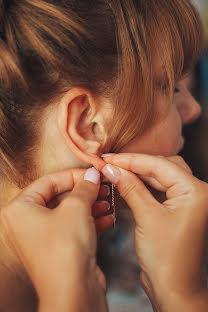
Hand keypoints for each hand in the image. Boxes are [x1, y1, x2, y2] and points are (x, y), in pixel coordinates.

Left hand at [0, 167, 111, 311]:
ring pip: (68, 212)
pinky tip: (107, 216)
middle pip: (59, 197)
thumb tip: (91, 174)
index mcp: (20, 209)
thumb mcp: (76, 208)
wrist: (73, 291)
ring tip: (106, 200)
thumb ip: (84, 187)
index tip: (91, 172)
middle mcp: (27, 223)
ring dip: (90, 205)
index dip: (73, 175)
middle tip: (100, 185)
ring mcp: (43, 237)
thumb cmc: (64, 250)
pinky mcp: (58, 248)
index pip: (48, 181)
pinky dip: (91, 220)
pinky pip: (74, 227)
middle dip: (84, 191)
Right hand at [102, 154, 207, 311]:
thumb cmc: (168, 259)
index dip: (130, 160)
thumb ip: (130, 188)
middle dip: (134, 165)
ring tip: (113, 172)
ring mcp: (186, 201)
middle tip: (109, 164)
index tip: (108, 159)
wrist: (175, 290)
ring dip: (137, 175)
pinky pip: (158, 191)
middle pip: (161, 167)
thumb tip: (112, 169)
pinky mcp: (176, 209)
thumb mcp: (147, 217)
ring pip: (159, 178)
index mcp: (195, 191)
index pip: (159, 165)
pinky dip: (141, 187)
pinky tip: (124, 185)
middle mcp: (195, 192)